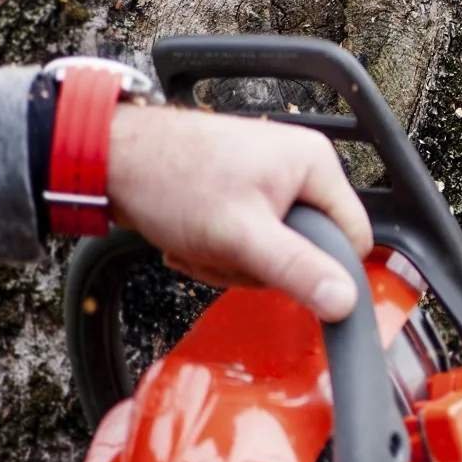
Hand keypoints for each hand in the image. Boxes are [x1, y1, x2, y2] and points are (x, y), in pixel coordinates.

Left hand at [105, 104, 373, 320]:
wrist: (108, 159)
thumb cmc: (171, 181)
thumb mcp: (241, 236)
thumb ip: (297, 269)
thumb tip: (346, 302)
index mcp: (315, 164)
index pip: (352, 237)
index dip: (321, 267)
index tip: (277, 272)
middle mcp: (299, 166)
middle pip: (308, 248)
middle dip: (260, 264)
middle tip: (223, 252)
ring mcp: (269, 179)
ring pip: (274, 250)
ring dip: (232, 260)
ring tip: (199, 243)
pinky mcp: (242, 191)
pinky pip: (249, 240)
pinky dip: (219, 250)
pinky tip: (191, 239)